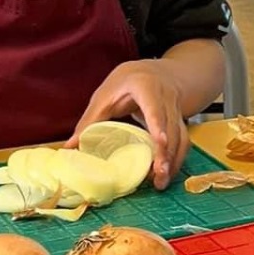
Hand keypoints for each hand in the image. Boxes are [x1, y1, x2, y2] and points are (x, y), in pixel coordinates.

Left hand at [69, 59, 190, 188]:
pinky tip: (165, 173)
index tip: (160, 141)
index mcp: (146, 87)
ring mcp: (176, 110)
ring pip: (181, 137)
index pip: (154, 107)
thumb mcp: (105, 95)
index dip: (158, 124)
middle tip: (158, 176)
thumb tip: (70, 146)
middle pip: (171, 128)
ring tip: (160, 182)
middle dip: (166, 153)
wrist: (154, 72)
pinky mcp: (180, 122)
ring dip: (173, 161)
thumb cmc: (126, 82)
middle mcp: (166, 98)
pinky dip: (176, 159)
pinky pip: (183, 142)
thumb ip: (89, 120)